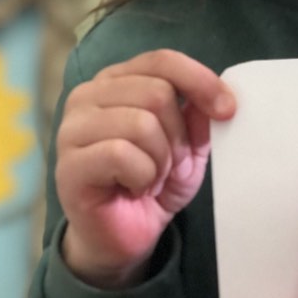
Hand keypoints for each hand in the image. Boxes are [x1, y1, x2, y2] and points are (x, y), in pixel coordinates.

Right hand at [55, 49, 236, 286]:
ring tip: (151, 178)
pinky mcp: (69, 164)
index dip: (199, 81)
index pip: (161, 60)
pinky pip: (121, 154)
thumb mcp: (188, 146)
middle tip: (171, 165)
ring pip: (141, 123)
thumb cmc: (151, 183)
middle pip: (157, 93)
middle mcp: (87, 96)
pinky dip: (142, 176)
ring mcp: (71, 129)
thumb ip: (198, 117)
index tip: (228, 110)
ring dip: (161, 160)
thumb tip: (217, 97)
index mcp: (115, 81)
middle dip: (178, 136)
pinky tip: (133, 188)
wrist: (124, 237)